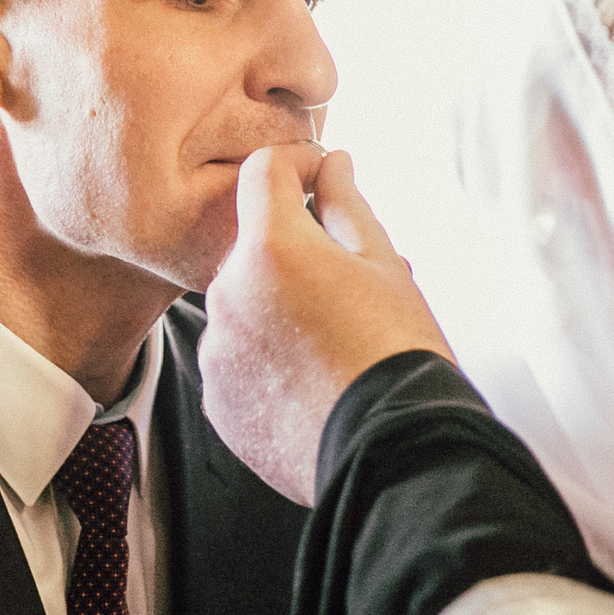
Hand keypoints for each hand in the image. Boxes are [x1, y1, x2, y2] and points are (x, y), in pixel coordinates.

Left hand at [198, 143, 451, 505]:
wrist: (393, 450)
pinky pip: (236, 359)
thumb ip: (345, 202)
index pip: (263, 171)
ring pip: (243, 304)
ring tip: (334, 342)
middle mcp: (227, 293)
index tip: (322, 177)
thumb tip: (331, 163)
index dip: (297, 163)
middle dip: (294, 250)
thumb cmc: (397, 351)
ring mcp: (216, 350)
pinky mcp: (217, 398)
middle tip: (350, 283)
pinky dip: (264, 359)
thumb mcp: (382, 262)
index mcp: (270, 247)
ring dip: (277, 307)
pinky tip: (310, 378)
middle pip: (253, 246)